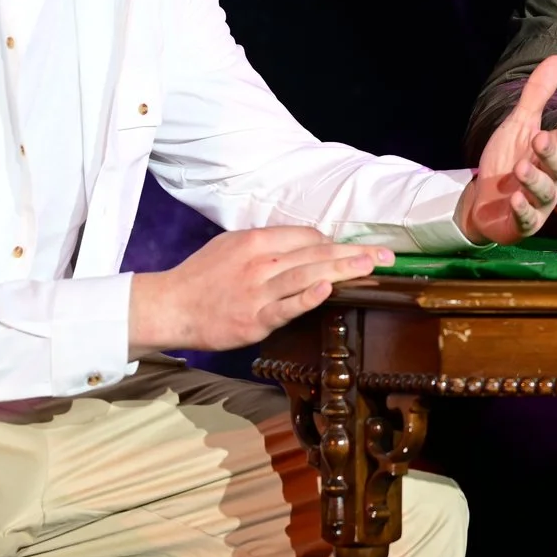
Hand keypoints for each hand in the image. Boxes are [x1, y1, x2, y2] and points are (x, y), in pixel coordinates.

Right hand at [128, 225, 388, 351]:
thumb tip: (303, 242)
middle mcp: (260, 263)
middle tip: (386, 256)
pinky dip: (308, 297)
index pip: (306, 236)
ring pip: (308, 275)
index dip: (334, 244)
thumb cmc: (201, 277)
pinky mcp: (254, 320)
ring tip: (373, 267)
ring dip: (344, 269)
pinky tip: (329, 289)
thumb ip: (266, 244)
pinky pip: (286, 307)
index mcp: (255, 241)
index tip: (355, 250)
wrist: (169, 306)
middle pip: (316, 252)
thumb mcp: (231, 246)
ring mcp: (257, 292)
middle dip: (354, 253)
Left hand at [459, 55, 556, 242]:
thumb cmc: (507, 162)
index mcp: (554, 152)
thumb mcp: (518, 125)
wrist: (482, 203)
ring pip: (545, 191)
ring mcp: (539, 203)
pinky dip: (522, 210)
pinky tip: (514, 199)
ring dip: (534, 179)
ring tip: (519, 168)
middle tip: (540, 138)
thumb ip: (537, 95)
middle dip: (552, 152)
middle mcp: (553, 177)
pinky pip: (527, 219)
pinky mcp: (523, 223)